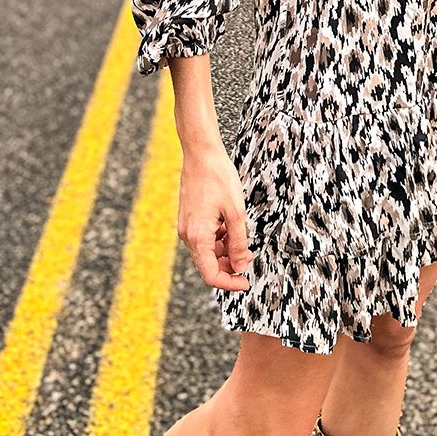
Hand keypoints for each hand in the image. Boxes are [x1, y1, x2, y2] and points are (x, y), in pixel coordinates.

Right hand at [178, 145, 253, 291]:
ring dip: (225, 251)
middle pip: (208, 265)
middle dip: (230, 266)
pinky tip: (230, 227)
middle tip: (249, 258)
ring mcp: (187, 226)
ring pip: (207, 252)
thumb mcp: (235, 212)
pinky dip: (218, 239)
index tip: (246, 282)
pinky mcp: (189, 218)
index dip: (230, 283)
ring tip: (243, 240)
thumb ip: (238, 243)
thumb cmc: (218, 178)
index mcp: (198, 237)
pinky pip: (204, 238)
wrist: (201, 153)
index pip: (211, 275)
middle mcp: (188, 235)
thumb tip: (240, 266)